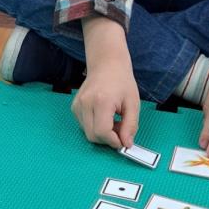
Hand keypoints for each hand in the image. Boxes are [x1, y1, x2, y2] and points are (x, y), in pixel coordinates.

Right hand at [72, 16, 138, 148]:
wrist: (107, 64)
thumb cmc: (122, 82)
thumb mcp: (133, 103)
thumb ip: (130, 125)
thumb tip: (126, 144)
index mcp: (101, 101)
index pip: (102, 132)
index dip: (113, 141)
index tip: (123, 141)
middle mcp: (85, 103)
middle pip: (93, 136)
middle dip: (108, 139)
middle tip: (120, 129)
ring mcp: (77, 105)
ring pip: (88, 133)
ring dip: (102, 133)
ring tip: (113, 120)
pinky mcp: (74, 107)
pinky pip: (84, 126)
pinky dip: (95, 127)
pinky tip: (104, 116)